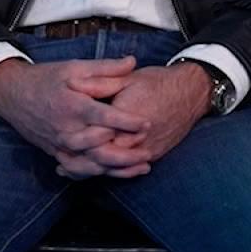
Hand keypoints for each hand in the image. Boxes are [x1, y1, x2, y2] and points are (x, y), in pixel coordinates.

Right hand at [0, 56, 151, 178]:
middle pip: (101, 148)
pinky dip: (99, 174)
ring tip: (142, 166)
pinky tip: (117, 174)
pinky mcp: (56, 153)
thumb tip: (132, 62)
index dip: (127, 122)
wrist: (12, 95)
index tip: (147, 123)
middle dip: (128, 152)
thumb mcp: (74, 67)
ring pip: (92, 163)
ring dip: (119, 168)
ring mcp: (61, 144)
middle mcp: (67, 129)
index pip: (104, 117)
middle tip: (150, 150)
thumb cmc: (45, 79)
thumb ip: (104, 68)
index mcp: (73, 105)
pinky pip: (79, 170)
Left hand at [72, 63, 211, 178]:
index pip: (96, 133)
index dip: (76, 138)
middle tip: (60, 161)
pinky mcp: (153, 155)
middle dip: (80, 161)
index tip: (59, 138)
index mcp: (126, 115)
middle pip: (101, 156)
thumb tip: (75, 86)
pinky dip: (109, 171)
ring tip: (69, 169)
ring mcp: (146, 149)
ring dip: (92, 169)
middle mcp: (136, 137)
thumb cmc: (159, 82)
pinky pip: (128, 169)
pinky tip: (94, 170)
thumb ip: (101, 84)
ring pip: (113, 167)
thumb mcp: (128, 79)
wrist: (191, 92)